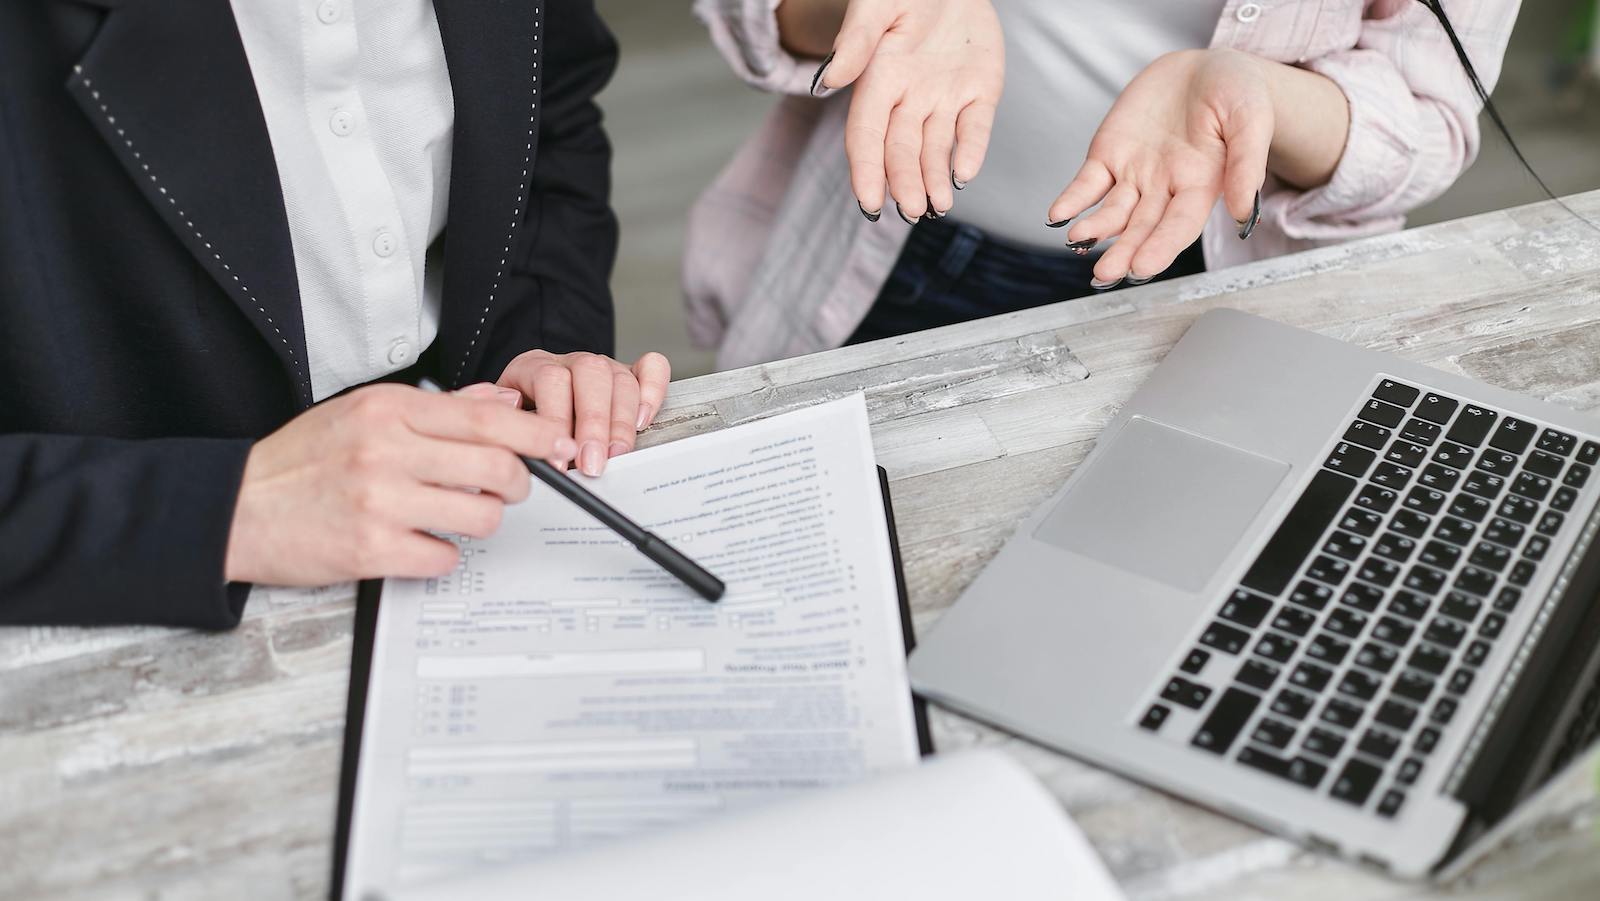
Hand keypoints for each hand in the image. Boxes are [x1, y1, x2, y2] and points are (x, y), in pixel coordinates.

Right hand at [224, 384, 575, 585]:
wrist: (234, 508)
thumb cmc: (302, 460)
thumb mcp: (363, 413)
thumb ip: (437, 408)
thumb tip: (502, 403)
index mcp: (388, 409)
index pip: (485, 418)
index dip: (535, 434)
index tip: (557, 444)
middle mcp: (386, 450)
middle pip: (497, 468)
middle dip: (518, 484)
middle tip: (507, 489)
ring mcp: (379, 501)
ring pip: (480, 516)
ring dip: (481, 521)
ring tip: (455, 515)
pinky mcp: (371, 550)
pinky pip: (444, 557)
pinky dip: (441, 554)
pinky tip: (418, 543)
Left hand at [495, 350, 670, 476]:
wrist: (530, 405)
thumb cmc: (519, 419)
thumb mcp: (501, 421)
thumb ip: (506, 425)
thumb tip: (521, 439)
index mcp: (534, 366)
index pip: (550, 381)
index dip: (556, 421)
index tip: (558, 460)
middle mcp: (571, 362)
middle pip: (590, 375)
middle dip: (594, 425)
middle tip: (591, 464)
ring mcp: (604, 366)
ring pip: (621, 379)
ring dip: (621, 422)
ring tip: (615, 455)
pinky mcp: (630, 374)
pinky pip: (652, 368)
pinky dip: (653, 392)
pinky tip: (643, 421)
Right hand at [811, 0, 1003, 221]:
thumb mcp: (878, 5)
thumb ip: (857, 41)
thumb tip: (830, 80)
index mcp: (879, 79)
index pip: (867, 135)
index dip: (867, 170)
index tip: (869, 201)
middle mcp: (910, 97)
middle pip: (901, 150)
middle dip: (905, 184)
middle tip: (912, 211)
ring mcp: (945, 97)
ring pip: (936, 149)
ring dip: (934, 180)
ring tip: (938, 206)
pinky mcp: (980, 92)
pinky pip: (975, 128)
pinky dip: (970, 151)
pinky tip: (964, 174)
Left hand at [1048, 49, 1273, 285]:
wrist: (1205, 68)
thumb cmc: (1237, 93)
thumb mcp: (1251, 119)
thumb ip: (1246, 164)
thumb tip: (1241, 212)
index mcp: (1202, 185)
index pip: (1179, 225)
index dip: (1161, 247)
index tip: (1142, 267)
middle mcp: (1165, 188)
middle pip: (1142, 227)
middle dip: (1124, 251)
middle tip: (1106, 273)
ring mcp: (1134, 174)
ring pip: (1112, 212)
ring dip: (1095, 229)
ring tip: (1079, 239)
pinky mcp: (1109, 155)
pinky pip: (1087, 184)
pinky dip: (1072, 200)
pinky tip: (1058, 215)